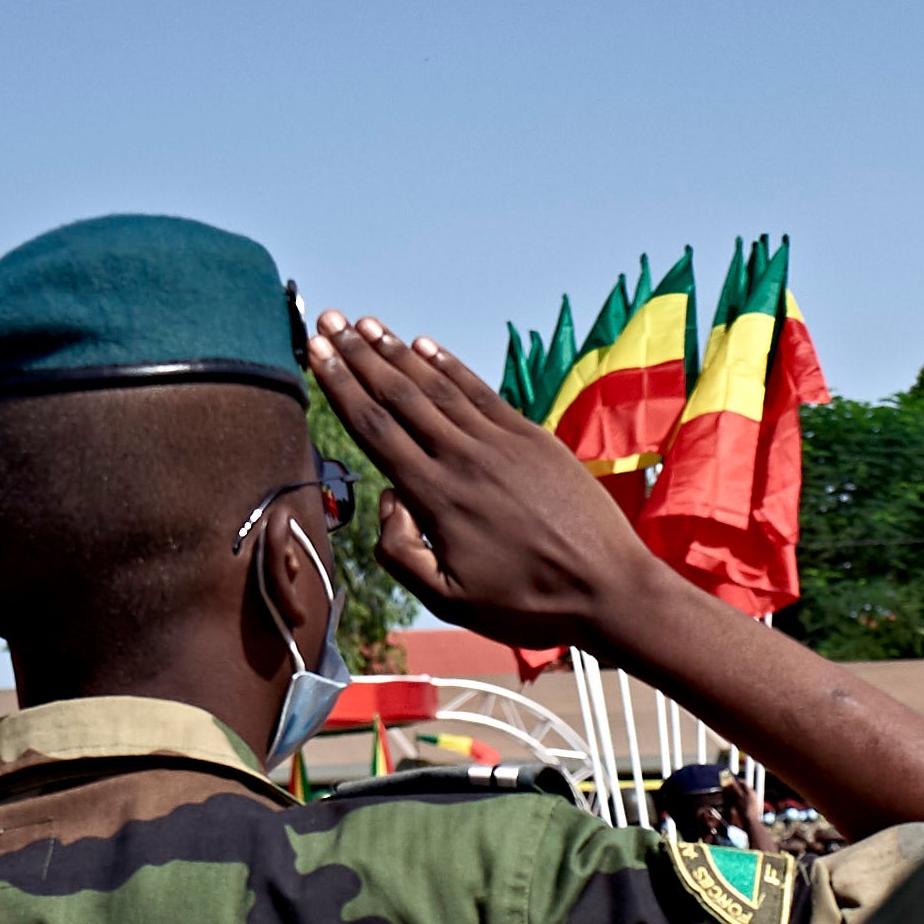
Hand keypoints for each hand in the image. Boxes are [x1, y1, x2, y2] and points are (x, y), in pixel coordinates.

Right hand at [307, 313, 671, 654]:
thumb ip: (400, 553)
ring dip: (397, 352)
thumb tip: (389, 499)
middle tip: (328, 320)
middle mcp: (464, 457)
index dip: (341, 386)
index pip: (375, 428)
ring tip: (365, 324)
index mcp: (437, 496)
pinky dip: (449, 366)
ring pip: (437, 386)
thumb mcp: (448, 600)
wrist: (607, 587)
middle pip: (399, 395)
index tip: (316, 352)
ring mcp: (501, 441)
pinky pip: (480, 392)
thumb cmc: (526, 603)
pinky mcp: (532, 436)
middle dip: (358, 355)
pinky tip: (423, 345)